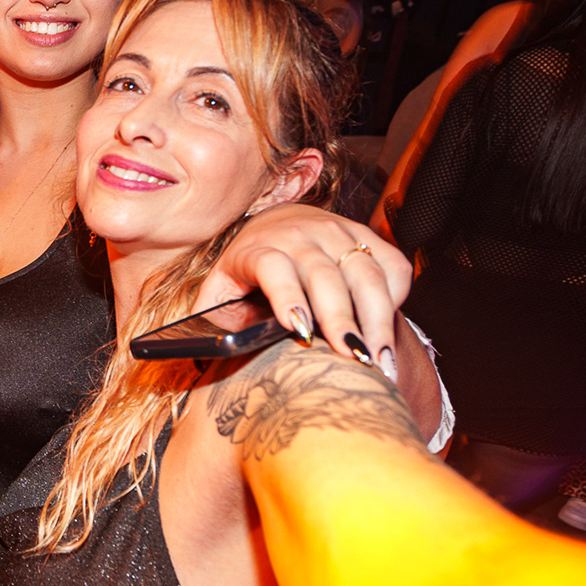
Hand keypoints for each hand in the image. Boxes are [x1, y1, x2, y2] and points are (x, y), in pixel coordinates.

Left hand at [197, 203, 410, 373]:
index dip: (287, 296)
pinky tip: (387, 332)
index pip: (273, 266)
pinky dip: (396, 297)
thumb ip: (207, 318)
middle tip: (352, 360)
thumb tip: (189, 354)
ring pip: (365, 272)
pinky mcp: (367, 235)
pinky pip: (391, 265)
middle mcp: (300, 233)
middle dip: (340, 319)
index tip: (299, 331)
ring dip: (377, 317)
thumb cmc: (247, 270)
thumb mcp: (219, 289)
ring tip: (380, 360)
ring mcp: (337, 231)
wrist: (281, 224)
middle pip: (325, 276)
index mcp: (258, 246)